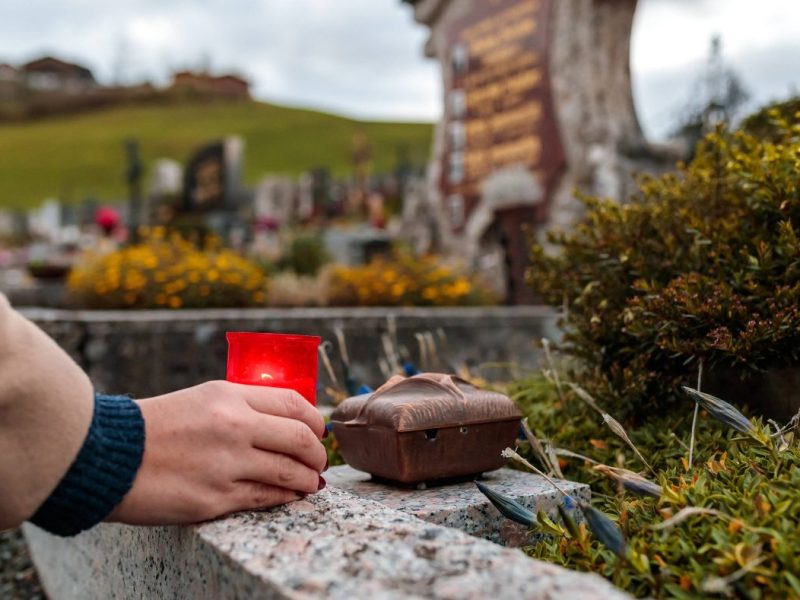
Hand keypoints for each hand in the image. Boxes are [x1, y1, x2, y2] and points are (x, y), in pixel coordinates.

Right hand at [107, 380, 326, 524]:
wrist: (108, 456)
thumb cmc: (156, 427)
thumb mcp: (203, 398)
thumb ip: (244, 406)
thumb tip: (288, 422)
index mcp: (230, 396)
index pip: (294, 403)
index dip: (315, 420)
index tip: (318, 432)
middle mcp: (233, 426)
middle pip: (301, 438)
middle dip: (318, 453)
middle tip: (318, 461)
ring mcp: (226, 463)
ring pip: (290, 472)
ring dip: (308, 479)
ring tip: (311, 482)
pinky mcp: (215, 498)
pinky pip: (267, 498)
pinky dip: (286, 497)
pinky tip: (289, 495)